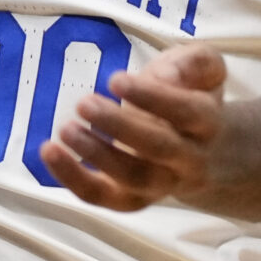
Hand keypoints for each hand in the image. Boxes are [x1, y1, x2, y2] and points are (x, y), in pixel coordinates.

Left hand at [38, 42, 227, 210]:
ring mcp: (161, 184)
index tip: (115, 79)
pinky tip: (50, 152)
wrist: (211, 153)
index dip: (152, 97)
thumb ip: (192, 63)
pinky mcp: (132, 197)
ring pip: (133, 180)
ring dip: (97, 156)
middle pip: (159, 149)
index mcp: (208, 122)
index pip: (186, 112)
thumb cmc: (194, 96)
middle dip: (120, 126)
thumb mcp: (204, 68)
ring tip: (65, 129)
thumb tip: (166, 77)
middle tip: (84, 103)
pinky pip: (104, 196)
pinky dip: (74, 179)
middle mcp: (189, 160)